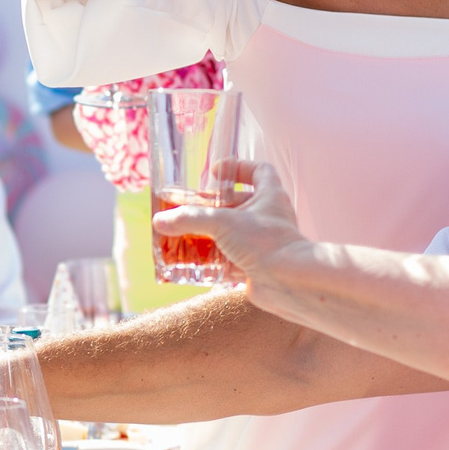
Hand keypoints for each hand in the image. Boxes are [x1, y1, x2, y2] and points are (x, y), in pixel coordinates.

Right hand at [151, 160, 314, 314]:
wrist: (288, 283)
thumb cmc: (265, 243)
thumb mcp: (222, 223)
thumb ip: (190, 219)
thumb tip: (160, 221)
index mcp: (270, 196)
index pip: (260, 171)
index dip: (239, 167)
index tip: (216, 171)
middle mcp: (270, 217)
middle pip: (240, 204)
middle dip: (215, 206)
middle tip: (191, 208)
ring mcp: (265, 243)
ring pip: (236, 233)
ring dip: (214, 233)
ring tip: (188, 234)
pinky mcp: (258, 266)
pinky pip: (234, 259)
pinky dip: (216, 259)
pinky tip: (197, 262)